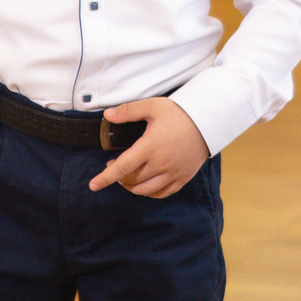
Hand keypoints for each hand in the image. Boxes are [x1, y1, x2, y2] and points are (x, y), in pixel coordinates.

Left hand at [89, 98, 211, 198]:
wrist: (207, 122)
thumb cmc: (179, 113)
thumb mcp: (152, 106)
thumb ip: (128, 111)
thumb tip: (107, 115)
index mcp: (149, 147)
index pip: (122, 167)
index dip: (105, 178)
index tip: (93, 185)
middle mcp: (160, 164)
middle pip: (131, 180)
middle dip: (118, 176)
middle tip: (113, 166)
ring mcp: (172, 173)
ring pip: (144, 189)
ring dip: (131, 186)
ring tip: (126, 177)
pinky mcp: (182, 178)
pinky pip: (161, 193)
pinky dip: (149, 193)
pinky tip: (144, 185)